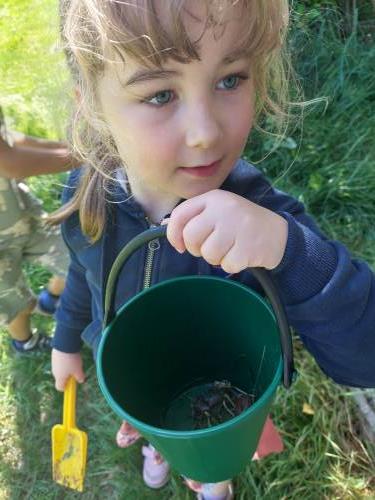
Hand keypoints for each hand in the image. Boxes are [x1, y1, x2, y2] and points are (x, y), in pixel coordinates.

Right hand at [51, 349, 84, 390]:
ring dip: (67, 367)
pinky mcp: (54, 355)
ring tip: (75, 360)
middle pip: (61, 378)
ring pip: (61, 368)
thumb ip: (80, 377)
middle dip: (69, 375)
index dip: (67, 387)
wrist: (65, 344)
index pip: (60, 387)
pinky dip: (65, 360)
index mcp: (59, 378)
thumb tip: (81, 380)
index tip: (73, 382)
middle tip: (76, 369)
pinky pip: (60, 361)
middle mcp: (54, 372)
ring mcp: (54, 363)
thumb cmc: (72, 360)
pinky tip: (71, 354)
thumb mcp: (78, 370)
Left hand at [166, 190, 287, 272]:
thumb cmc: (241, 225)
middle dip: (196, 249)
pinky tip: (241, 255)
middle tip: (210, 248)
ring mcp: (237, 226)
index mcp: (213, 198)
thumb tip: (167, 227)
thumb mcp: (219, 212)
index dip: (173, 234)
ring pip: (208, 253)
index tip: (179, 246)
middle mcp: (224, 208)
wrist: (278, 234)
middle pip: (191, 237)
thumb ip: (195, 217)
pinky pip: (226, 265)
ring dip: (216, 259)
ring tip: (229, 249)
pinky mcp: (248, 246)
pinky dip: (231, 265)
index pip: (180, 215)